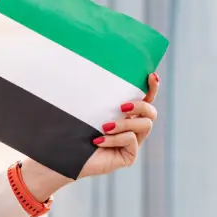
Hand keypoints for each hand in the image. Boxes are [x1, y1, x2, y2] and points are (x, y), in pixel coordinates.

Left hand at [18, 73, 160, 199]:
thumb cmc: (72, 126)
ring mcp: (132, 143)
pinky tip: (98, 141)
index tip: (151, 75)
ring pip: (144, 126)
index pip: (146, 98)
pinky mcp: (129, 156)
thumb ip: (98, 94)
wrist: (63, 152)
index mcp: (125, 113)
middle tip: (122, 107)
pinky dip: (115, 139)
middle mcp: (132, 127)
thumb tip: (93, 60)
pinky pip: (131, 141)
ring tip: (104, 127)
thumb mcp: (87, 105)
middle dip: (140, 106)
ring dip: (124, 124)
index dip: (152, 87)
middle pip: (151, 112)